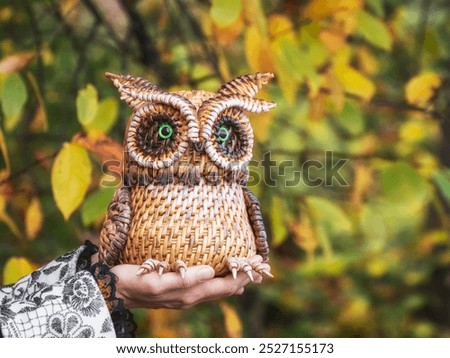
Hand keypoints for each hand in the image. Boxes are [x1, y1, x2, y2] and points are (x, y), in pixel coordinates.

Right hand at [109, 258, 263, 309]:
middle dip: (243, 277)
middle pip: (225, 289)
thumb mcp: (158, 282)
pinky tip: (219, 272)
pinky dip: (219, 278)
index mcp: (190, 294)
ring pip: (217, 288)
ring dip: (233, 278)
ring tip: (247, 267)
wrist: (114, 291)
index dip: (244, 277)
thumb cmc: (134, 283)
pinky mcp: (178, 289)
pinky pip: (206, 285)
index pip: (225, 287)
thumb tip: (212, 271)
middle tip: (261, 263)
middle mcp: (191, 297)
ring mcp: (185, 295)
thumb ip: (185, 279)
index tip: (260, 265)